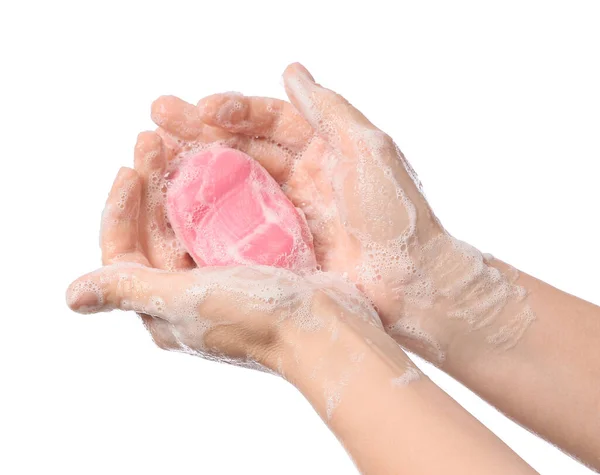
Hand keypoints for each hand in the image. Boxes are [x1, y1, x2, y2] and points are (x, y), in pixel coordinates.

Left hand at [67, 165, 382, 371]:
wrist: (325, 330)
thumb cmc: (258, 320)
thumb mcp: (186, 300)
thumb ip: (129, 289)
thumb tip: (72, 295)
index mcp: (162, 308)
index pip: (122, 252)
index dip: (120, 207)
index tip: (130, 166)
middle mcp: (185, 295)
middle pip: (154, 230)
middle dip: (150, 184)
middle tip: (154, 138)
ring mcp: (218, 281)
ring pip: (187, 223)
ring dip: (180, 184)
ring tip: (182, 145)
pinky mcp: (248, 269)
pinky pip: (220, 225)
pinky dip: (215, 196)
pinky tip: (220, 169)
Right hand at [150, 63, 532, 363]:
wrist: (410, 285)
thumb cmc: (395, 216)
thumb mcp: (368, 150)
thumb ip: (328, 109)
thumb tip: (291, 69)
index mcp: (322, 149)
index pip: (269, 120)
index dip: (234, 110)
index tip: (200, 109)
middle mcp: (300, 177)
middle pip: (242, 147)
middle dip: (200, 131)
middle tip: (156, 118)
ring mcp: (286, 213)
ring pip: (233, 182)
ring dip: (195, 167)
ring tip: (153, 153)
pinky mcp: (277, 246)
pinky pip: (235, 223)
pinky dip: (207, 211)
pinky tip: (175, 201)